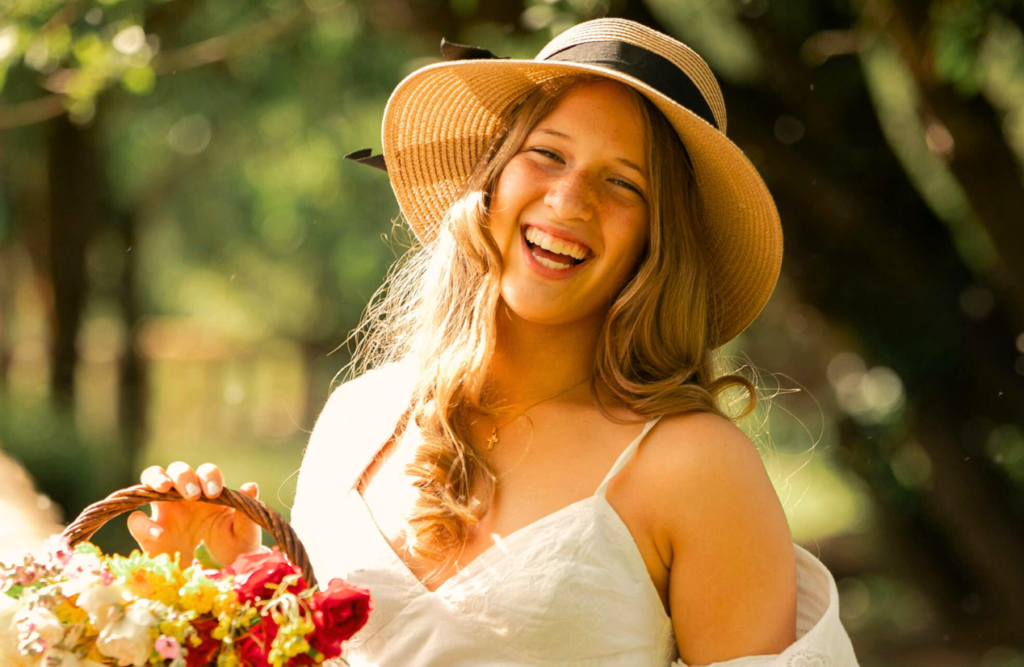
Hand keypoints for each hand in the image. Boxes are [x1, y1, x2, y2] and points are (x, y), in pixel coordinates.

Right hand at [127, 462, 261, 566]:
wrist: (217, 579)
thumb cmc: (233, 550)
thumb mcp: (244, 534)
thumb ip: (246, 511)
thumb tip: (251, 486)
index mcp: (210, 493)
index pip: (207, 472)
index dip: (209, 477)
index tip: (214, 494)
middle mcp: (185, 497)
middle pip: (177, 470)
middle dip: (183, 476)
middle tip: (192, 494)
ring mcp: (165, 513)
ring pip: (150, 482)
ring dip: (156, 479)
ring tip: (164, 489)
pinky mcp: (148, 534)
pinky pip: (136, 520)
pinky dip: (143, 523)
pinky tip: (159, 534)